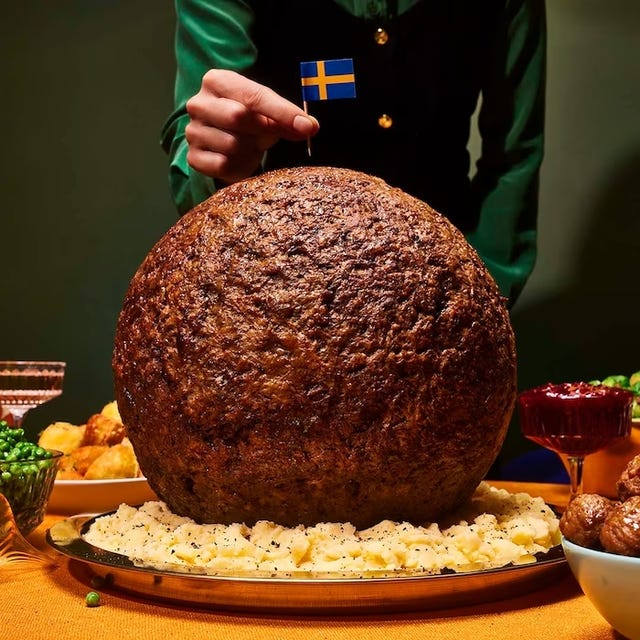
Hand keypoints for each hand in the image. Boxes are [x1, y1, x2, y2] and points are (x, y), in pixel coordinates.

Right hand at [185, 69, 318, 183]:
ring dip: (250, 150)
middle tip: (267, 136)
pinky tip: (238, 159)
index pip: (253, 96)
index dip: (282, 112)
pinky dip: (238, 166)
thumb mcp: (268, 113)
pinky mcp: (193, 158)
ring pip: (232, 145)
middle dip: (260, 130)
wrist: (223, 143)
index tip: (307, 126)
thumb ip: (287, 118)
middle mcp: (198, 103)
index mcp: (217, 81)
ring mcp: (192, 131)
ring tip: (249, 146)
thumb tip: (310, 127)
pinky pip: (223, 165)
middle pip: (237, 116)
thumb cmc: (249, 121)